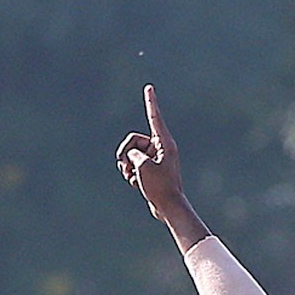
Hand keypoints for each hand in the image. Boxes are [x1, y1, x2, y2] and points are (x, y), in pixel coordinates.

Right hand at [115, 84, 186, 224]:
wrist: (168, 207)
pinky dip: (132, 174)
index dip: (150, 102)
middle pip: (134, 141)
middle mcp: (161, 148)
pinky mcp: (151, 169)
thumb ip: (133, 154)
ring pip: (132, 154)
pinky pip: (135, 165)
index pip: (155, 117)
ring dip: (127, 166)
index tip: (149, 87)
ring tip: (133, 179)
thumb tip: (130, 155)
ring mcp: (156, 158)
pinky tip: (137, 184)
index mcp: (164, 143)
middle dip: (125, 153)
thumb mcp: (143, 167)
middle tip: (125, 166)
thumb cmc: (160, 187)